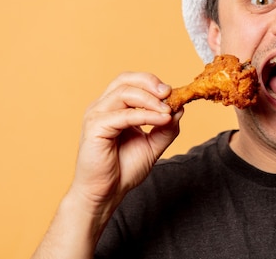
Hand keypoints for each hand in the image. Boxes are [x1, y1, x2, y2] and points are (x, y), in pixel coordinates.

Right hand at [70, 72, 181, 216]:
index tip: (175, 93)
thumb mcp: (153, 145)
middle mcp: (102, 107)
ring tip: (168, 110)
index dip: (153, 83)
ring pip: (124, 93)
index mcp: (114, 108)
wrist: (106, 194)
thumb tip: (180, 108)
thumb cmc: (123, 169)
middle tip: (170, 93)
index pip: (132, 82)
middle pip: (125, 80)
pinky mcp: (95, 129)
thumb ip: (166, 128)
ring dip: (151, 99)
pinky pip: (123, 115)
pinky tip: (162, 119)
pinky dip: (146, 115)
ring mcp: (96, 116)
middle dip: (150, 83)